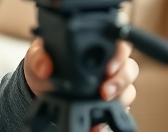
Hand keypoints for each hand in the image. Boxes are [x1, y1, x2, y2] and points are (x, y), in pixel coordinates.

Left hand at [23, 38, 138, 130]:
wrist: (40, 89)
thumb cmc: (44, 65)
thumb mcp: (37, 57)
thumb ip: (39, 57)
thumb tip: (44, 67)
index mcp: (96, 45)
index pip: (118, 44)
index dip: (120, 55)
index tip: (109, 67)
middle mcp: (109, 64)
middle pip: (129, 68)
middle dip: (121, 80)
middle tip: (105, 91)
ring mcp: (111, 84)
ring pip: (128, 89)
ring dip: (120, 98)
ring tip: (103, 103)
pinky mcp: (109, 103)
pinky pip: (119, 110)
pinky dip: (112, 116)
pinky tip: (100, 123)